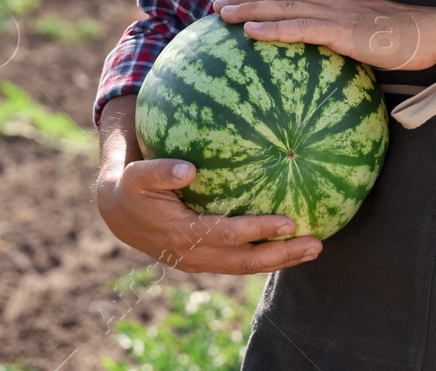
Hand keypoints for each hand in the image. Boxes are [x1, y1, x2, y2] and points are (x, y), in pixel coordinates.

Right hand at [95, 157, 322, 273]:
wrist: (119, 215)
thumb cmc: (132, 187)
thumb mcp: (137, 175)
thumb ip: (160, 172)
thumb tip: (190, 168)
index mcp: (181, 233)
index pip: (227, 235)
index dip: (258, 231)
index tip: (289, 222)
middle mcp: (194, 255)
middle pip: (245, 261)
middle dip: (282, 256)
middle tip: (316, 243)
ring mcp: (201, 262)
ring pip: (246, 267)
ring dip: (281, 260)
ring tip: (313, 249)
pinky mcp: (206, 260)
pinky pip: (240, 262)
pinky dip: (266, 257)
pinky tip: (289, 246)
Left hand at [212, 0, 435, 70]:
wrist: (433, 32)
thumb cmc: (408, 40)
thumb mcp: (373, 38)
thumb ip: (350, 42)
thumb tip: (333, 59)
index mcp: (338, 2)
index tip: (240, 2)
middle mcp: (332, 1)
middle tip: (218, 5)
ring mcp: (336, 13)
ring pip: (283, 5)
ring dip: (249, 9)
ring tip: (222, 14)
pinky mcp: (342, 30)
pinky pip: (300, 28)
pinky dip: (273, 28)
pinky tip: (251, 32)